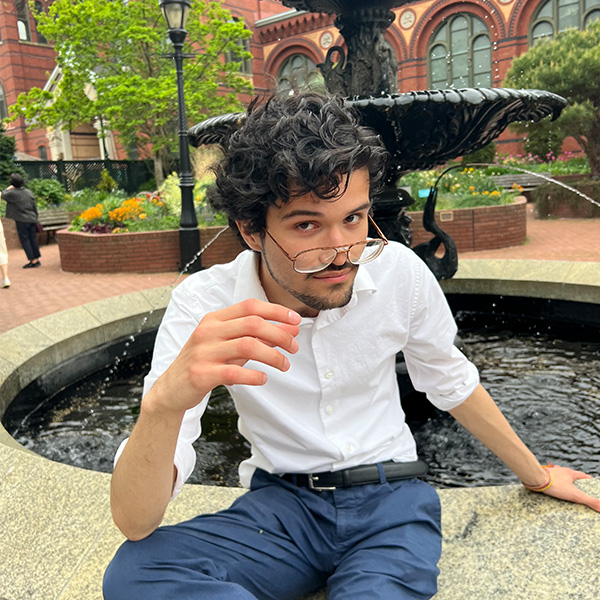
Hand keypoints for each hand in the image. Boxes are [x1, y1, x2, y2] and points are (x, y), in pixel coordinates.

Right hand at [145, 298, 300, 415]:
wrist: (171, 389)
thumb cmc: (206, 363)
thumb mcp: (230, 346)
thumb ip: (257, 336)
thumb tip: (290, 330)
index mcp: (215, 319)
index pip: (250, 306)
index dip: (276, 311)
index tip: (295, 321)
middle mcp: (208, 331)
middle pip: (252, 324)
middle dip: (279, 334)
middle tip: (294, 348)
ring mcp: (203, 351)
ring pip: (247, 346)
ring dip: (272, 356)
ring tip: (284, 365)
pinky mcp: (200, 373)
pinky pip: (233, 372)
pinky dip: (253, 375)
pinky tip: (263, 379)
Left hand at [540, 464, 599, 511]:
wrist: (536, 479)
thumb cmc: (555, 485)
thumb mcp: (575, 495)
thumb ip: (589, 501)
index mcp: (570, 473)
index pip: (583, 475)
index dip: (588, 480)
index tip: (591, 484)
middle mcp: (561, 470)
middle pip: (571, 475)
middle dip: (575, 481)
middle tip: (578, 488)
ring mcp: (551, 471)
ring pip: (559, 475)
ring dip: (563, 480)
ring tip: (565, 488)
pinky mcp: (543, 475)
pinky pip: (549, 478)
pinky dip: (552, 482)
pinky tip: (551, 487)